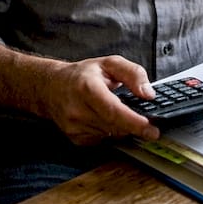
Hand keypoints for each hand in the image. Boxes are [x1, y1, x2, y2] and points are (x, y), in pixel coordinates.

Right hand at [43, 55, 160, 145]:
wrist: (51, 87)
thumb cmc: (82, 74)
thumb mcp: (110, 63)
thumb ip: (133, 74)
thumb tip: (148, 94)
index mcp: (87, 88)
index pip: (113, 111)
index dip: (133, 122)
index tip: (151, 129)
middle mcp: (77, 109)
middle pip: (114, 126)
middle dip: (134, 127)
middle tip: (150, 126)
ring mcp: (74, 126)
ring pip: (111, 135)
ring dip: (123, 128)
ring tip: (122, 114)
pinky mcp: (75, 138)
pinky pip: (103, 140)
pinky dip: (111, 132)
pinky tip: (108, 120)